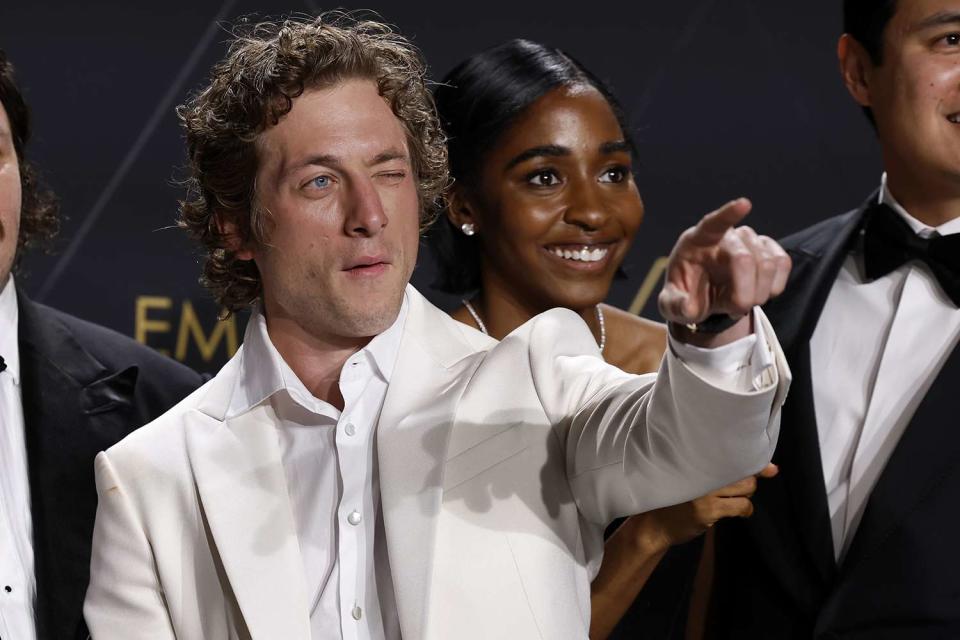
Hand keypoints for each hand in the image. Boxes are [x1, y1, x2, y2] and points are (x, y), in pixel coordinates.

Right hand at [628, 463, 778, 552]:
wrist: (653, 525)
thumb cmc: (675, 498)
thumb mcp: (689, 477)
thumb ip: (717, 469)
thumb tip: (771, 468)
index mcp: (694, 458)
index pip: (731, 453)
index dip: (755, 459)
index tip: (771, 468)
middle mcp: (699, 470)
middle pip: (744, 469)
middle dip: (749, 480)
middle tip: (739, 488)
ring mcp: (704, 490)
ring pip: (746, 487)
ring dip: (747, 494)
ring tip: (736, 499)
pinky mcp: (708, 510)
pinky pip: (741, 506)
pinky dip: (746, 510)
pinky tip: (740, 512)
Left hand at [658, 199, 790, 342]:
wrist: (703, 295)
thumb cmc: (685, 294)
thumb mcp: (671, 304)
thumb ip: (675, 306)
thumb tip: (690, 309)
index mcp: (696, 241)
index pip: (713, 223)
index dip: (729, 214)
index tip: (745, 204)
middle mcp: (726, 236)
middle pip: (744, 258)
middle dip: (742, 293)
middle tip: (732, 311)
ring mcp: (749, 241)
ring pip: (768, 264)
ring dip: (758, 294)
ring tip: (741, 303)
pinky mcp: (768, 250)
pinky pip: (783, 263)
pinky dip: (774, 286)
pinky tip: (759, 293)